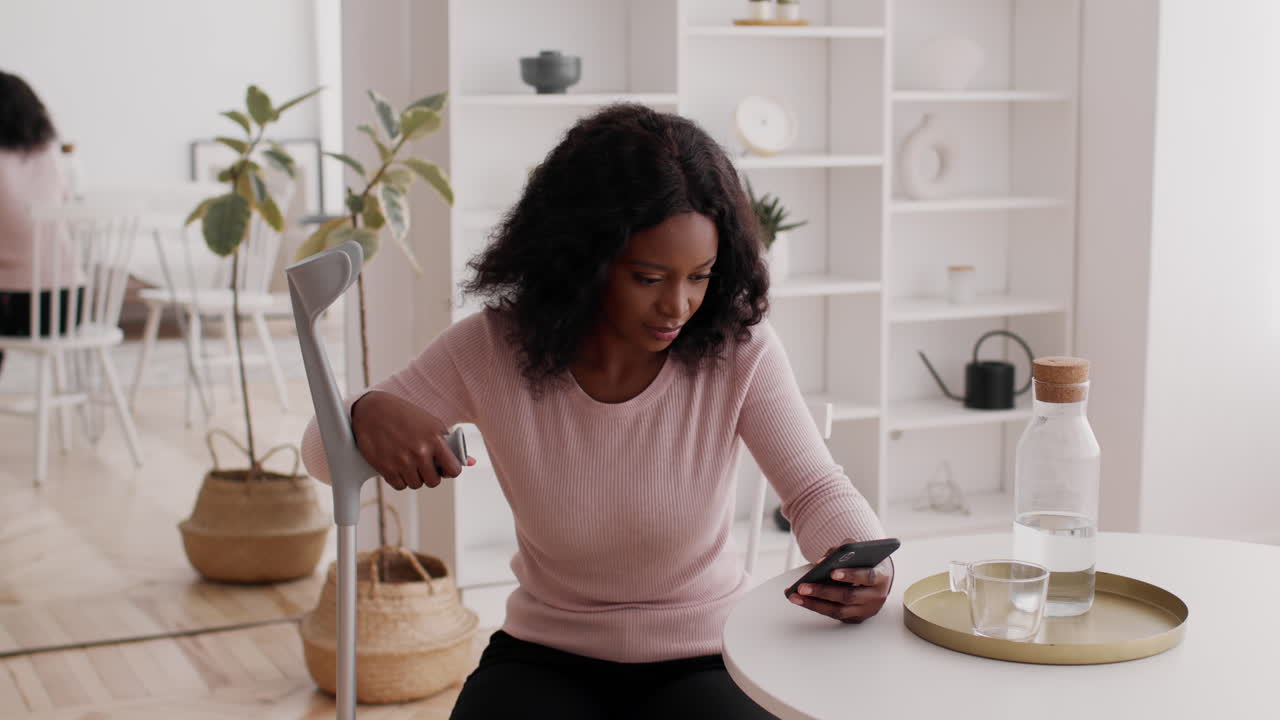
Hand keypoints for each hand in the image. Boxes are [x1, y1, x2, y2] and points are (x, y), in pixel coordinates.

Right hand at [350, 390, 476, 490]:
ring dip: (413, 478)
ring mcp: (402, 461)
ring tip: (408, 463)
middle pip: (433, 482)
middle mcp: (420, 451)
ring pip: (416, 485)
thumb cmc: (406, 416)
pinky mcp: (385, 468)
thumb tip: (472, 463)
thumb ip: (450, 445)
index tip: (444, 468)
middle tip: (423, 466)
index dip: (449, 471)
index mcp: (435, 439)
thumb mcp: (431, 425)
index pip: (453, 470)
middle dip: (430, 476)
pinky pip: (399, 486)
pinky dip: (399, 480)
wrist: (372, 410)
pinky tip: (397, 467)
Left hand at [788, 540, 894, 623]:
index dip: (851, 575)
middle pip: (849, 596)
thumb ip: (841, 551)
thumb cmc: (865, 561)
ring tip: (795, 595)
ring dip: (815, 603)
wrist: (877, 577)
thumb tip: (821, 562)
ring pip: (839, 610)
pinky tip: (801, 600)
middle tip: (803, 587)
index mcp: (881, 577)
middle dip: (824, 591)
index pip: (867, 576)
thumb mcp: (858, 550)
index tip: (832, 572)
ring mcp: (866, 610)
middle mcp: (876, 597)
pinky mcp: (855, 618)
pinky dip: (817, 607)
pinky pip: (834, 614)